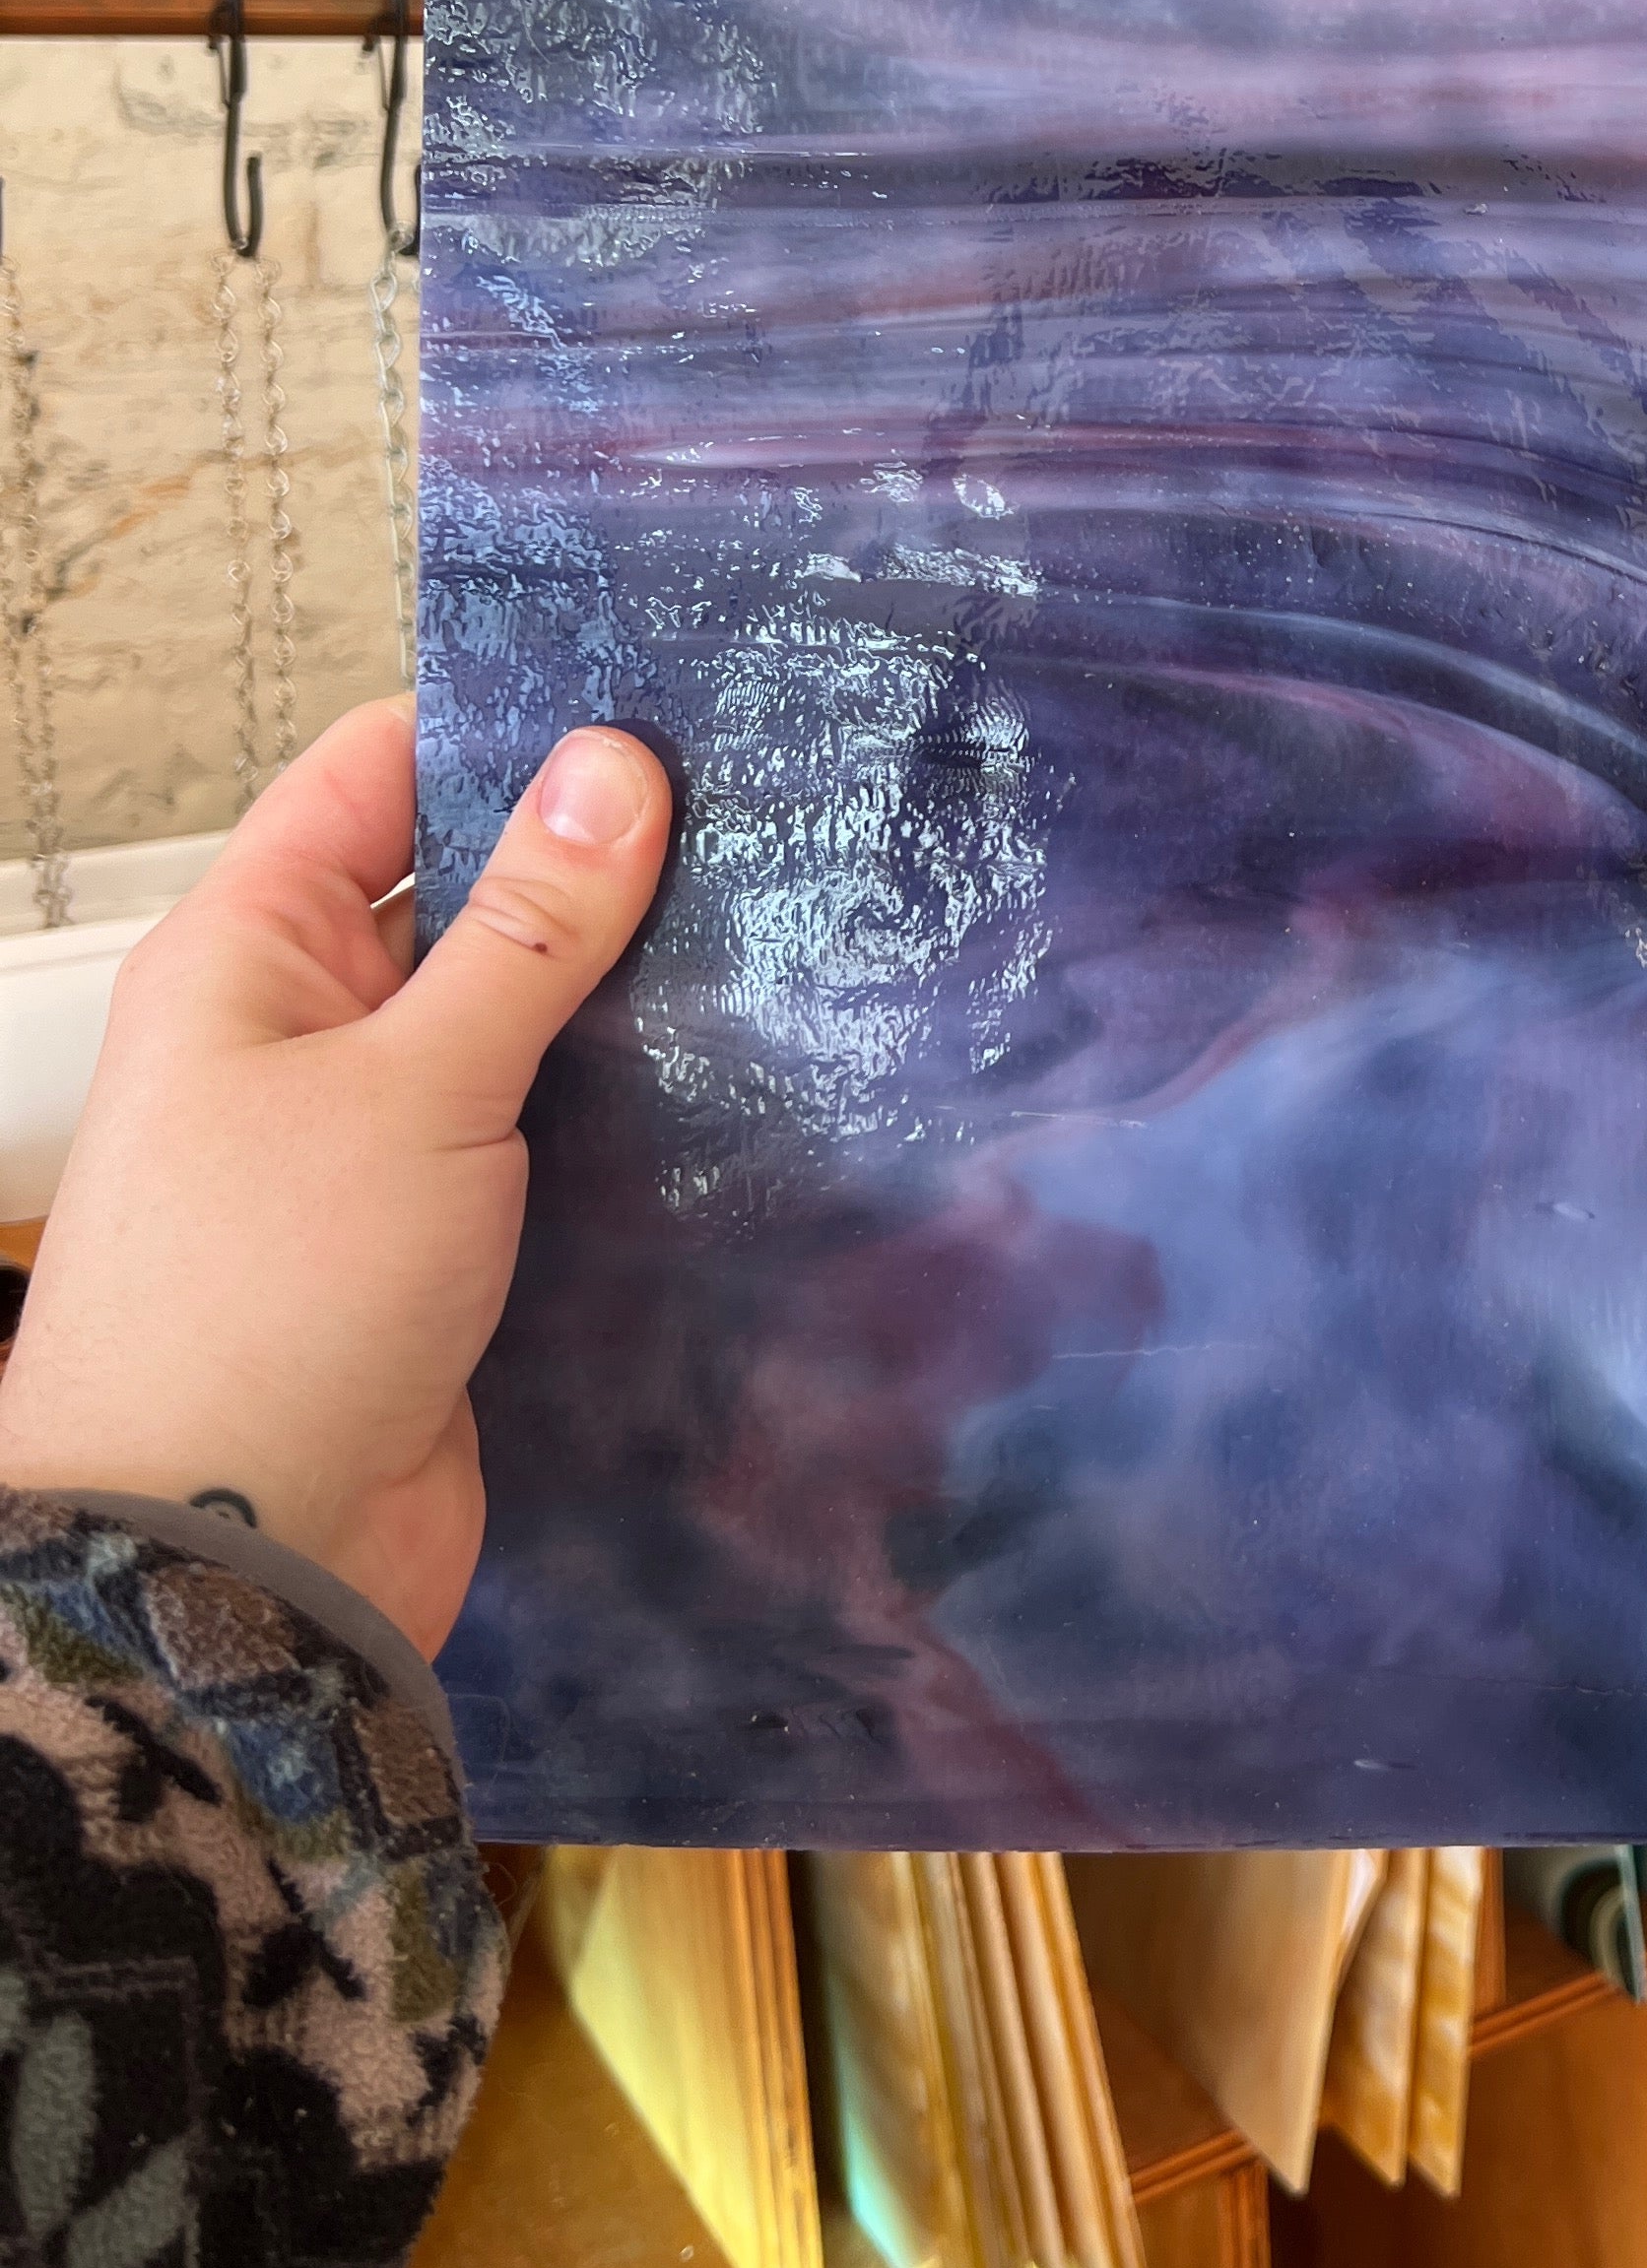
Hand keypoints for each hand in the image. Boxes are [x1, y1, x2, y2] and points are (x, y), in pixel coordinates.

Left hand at [0, 696, 670, 1655]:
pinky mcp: (449, 1244)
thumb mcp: (416, 1084)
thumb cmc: (270, 1305)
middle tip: (765, 806)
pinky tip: (751, 1078)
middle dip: (595, 856)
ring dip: (630, 991)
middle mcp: (307, 1033)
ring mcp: (379, 1143)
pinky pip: (549, 1137)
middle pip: (461, 891)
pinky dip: (633, 1108)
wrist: (235, 1570)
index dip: (503, 723)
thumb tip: (616, 760)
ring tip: (789, 925)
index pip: (377, 772)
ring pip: (521, 1020)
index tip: (658, 697)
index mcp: (253, 953)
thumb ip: (528, 925)